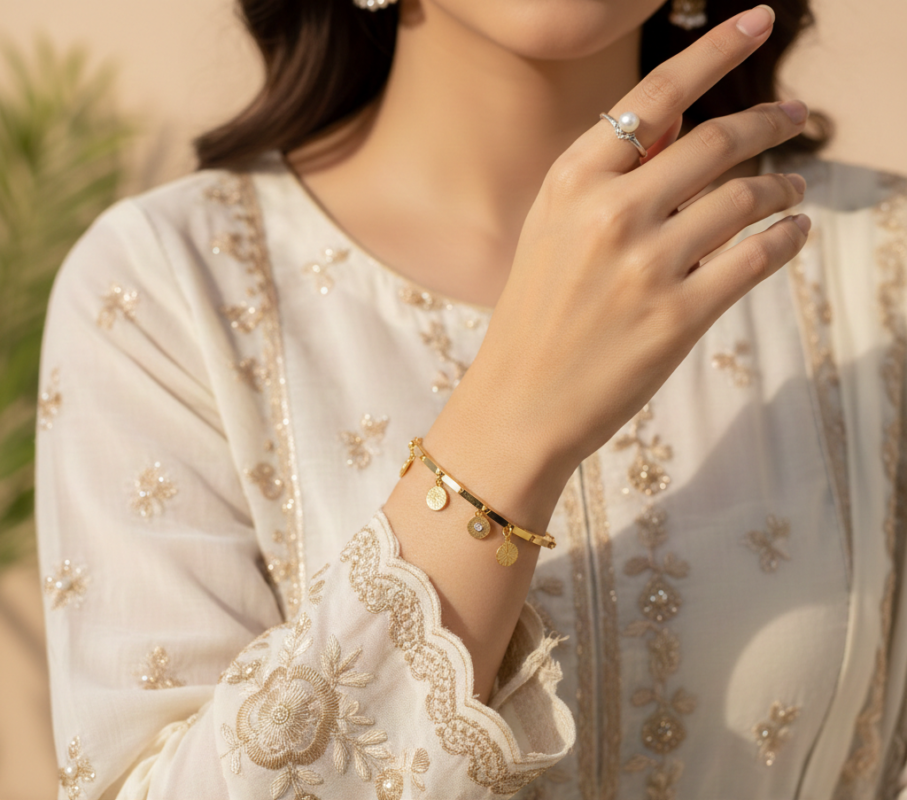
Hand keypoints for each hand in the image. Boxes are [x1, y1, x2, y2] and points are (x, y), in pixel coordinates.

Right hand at [428, 5, 809, 529]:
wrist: (519, 404)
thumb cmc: (534, 317)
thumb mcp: (550, 231)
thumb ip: (609, 178)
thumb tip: (679, 126)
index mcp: (570, 181)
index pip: (655, 96)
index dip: (715, 51)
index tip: (757, 19)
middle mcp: (608, 213)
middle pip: (717, 142)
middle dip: (771, 120)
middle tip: (799, 115)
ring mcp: (645, 266)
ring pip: (745, 199)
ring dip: (783, 189)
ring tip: (793, 193)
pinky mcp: (678, 318)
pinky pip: (756, 259)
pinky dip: (785, 240)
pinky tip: (791, 235)